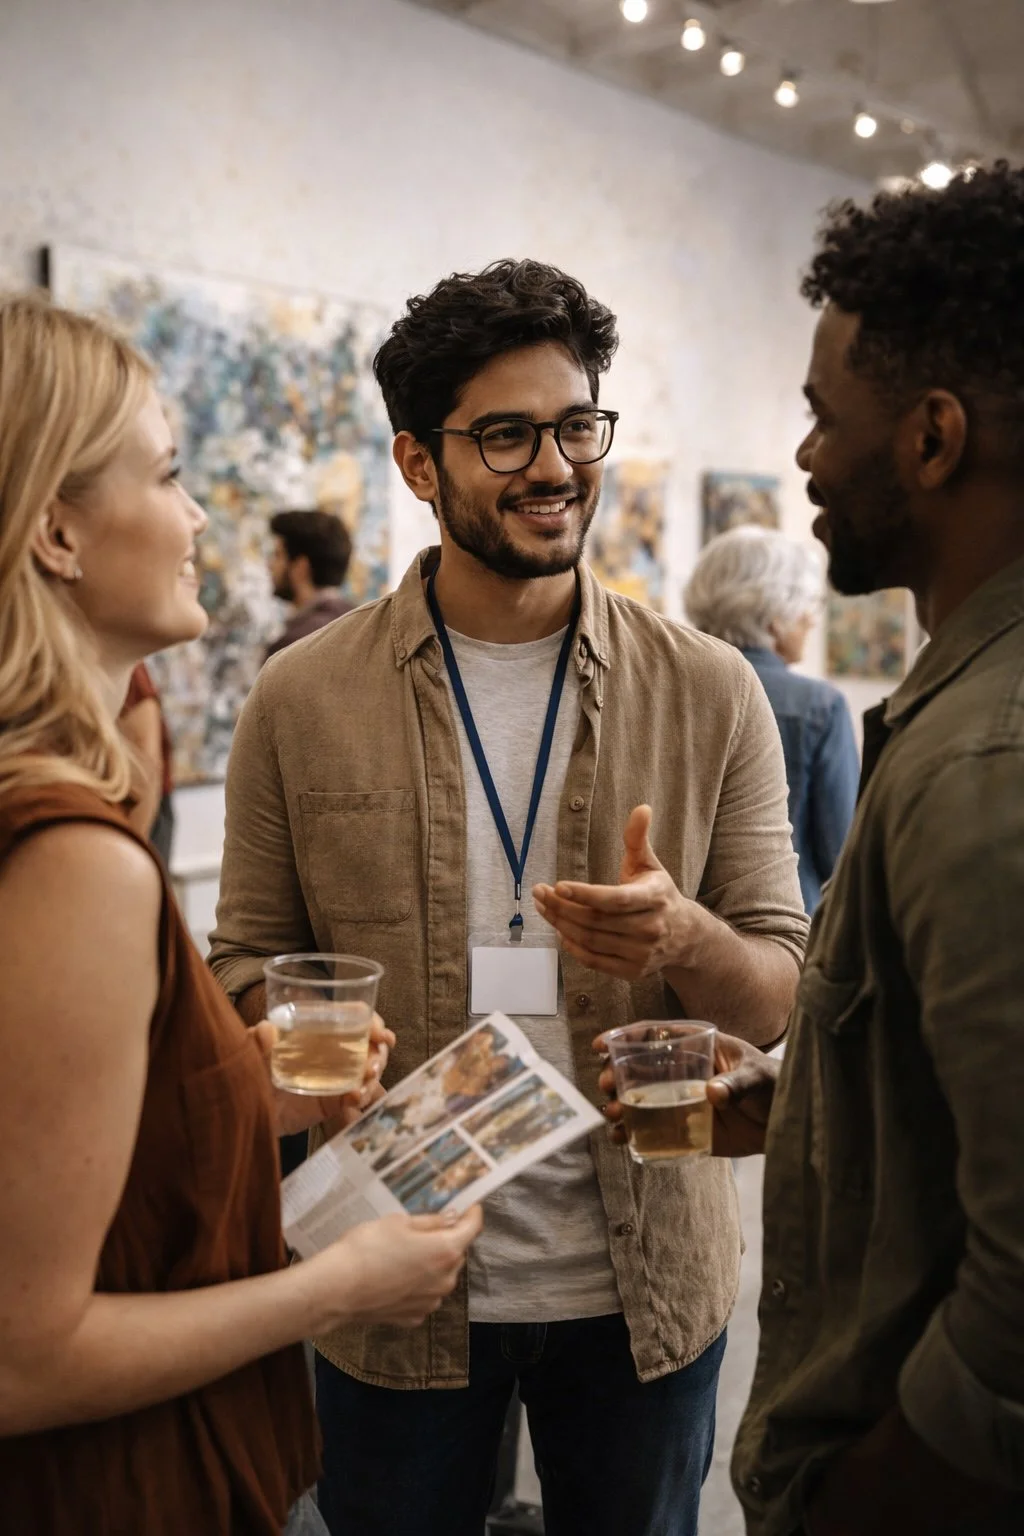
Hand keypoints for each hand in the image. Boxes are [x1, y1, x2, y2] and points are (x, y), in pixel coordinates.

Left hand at [252, 1014, 395, 1138]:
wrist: (245, 1112)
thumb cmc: (250, 1073)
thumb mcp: (249, 1053)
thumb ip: (256, 1042)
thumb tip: (267, 1029)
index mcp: (317, 1029)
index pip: (353, 1015)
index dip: (371, 1021)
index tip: (379, 1034)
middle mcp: (332, 1048)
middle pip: (369, 1042)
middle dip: (378, 1051)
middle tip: (373, 1065)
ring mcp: (335, 1075)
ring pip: (368, 1068)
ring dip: (373, 1073)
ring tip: (365, 1083)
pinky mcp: (333, 1101)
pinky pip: (355, 1096)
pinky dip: (361, 1096)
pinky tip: (356, 1097)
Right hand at [314, 1206, 483, 1329]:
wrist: (338, 1288)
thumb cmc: (367, 1249)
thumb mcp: (398, 1222)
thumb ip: (430, 1222)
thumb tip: (449, 1219)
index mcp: (446, 1250)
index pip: (472, 1228)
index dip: (472, 1214)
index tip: (470, 1207)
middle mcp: (445, 1279)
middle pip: (456, 1253)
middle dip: (446, 1240)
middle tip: (423, 1229)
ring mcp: (431, 1301)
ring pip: (441, 1275)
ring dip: (431, 1264)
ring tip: (403, 1254)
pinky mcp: (415, 1316)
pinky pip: (425, 1294)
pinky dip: (417, 1285)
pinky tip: (395, 1276)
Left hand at [533, 805, 704, 981]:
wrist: (684, 937)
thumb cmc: (659, 894)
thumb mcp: (650, 866)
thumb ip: (638, 839)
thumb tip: (641, 808)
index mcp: (655, 898)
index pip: (615, 899)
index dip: (585, 894)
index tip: (557, 886)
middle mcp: (651, 928)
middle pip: (596, 921)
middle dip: (562, 907)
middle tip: (539, 893)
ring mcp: (642, 953)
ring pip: (591, 940)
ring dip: (561, 925)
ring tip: (544, 908)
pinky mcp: (632, 971)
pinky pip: (594, 961)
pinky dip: (573, 947)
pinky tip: (560, 932)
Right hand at [594, 1029, 778, 1157]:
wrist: (785, 1122)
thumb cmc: (774, 1086)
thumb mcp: (758, 1077)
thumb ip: (737, 1083)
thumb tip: (712, 1093)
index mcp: (696, 1045)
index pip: (654, 1034)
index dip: (624, 1036)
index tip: (601, 1045)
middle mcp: (682, 1070)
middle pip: (637, 1066)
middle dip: (615, 1074)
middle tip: (606, 1085)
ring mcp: (680, 1098)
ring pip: (639, 1097)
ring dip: (619, 1103)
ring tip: (613, 1113)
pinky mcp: (683, 1126)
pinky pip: (651, 1127)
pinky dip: (632, 1132)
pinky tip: (621, 1136)